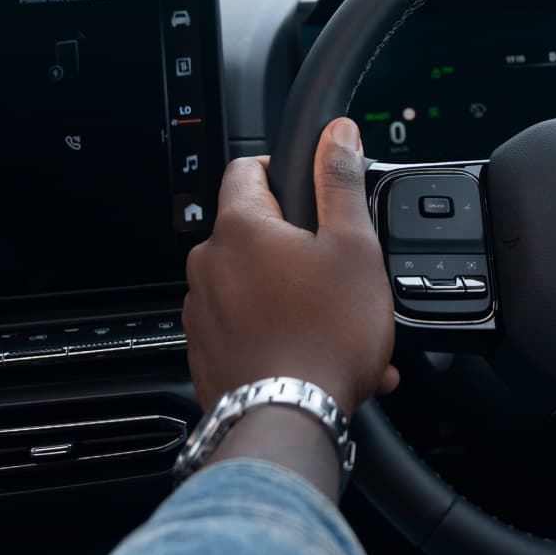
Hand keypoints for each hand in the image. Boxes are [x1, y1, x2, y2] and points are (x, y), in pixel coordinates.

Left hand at [182, 118, 398, 412]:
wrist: (290, 421)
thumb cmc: (324, 337)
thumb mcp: (353, 246)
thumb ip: (340, 181)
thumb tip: (336, 133)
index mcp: (240, 227)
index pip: (247, 168)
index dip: (284, 170)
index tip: (313, 190)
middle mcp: (208, 265)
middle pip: (256, 233)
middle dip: (302, 248)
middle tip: (343, 274)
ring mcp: (201, 312)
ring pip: (256, 286)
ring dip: (296, 298)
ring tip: (341, 328)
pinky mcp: (207, 352)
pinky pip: (249, 328)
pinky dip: (283, 334)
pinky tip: (322, 356)